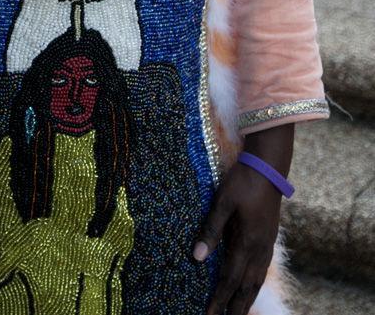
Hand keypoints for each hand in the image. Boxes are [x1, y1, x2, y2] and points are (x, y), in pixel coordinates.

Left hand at [193, 125, 293, 314]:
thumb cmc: (243, 181)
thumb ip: (210, 230)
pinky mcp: (269, 237)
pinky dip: (254, 283)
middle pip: (247, 286)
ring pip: (257, 280)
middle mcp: (259, 248)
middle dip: (236, 307)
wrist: (269, 167)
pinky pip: (262, 269)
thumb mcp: (222, 202)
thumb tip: (197, 257)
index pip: (230, 278)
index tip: (209, 314)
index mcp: (247, 242)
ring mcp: (267, 244)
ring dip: (247, 298)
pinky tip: (250, 285)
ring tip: (238, 312)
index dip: (220, 298)